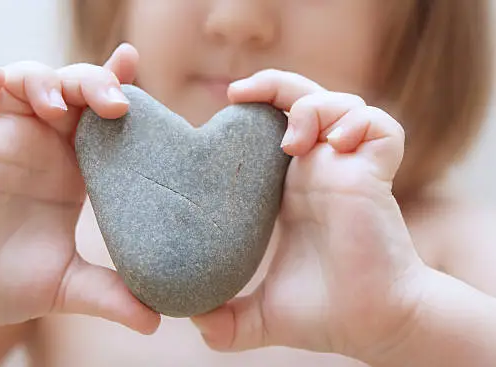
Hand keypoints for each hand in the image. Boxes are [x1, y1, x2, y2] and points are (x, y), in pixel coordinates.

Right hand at [0, 44, 159, 333]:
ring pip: (20, 80)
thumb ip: (111, 296)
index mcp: (75, 165)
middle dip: (88, 80)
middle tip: (110, 102)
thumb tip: (156, 323)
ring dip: (39, 79)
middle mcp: (41, 144)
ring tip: (56, 109)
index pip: (98, 111)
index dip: (115, 85)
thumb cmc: (17, 284)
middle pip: (67, 86)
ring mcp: (1, 138)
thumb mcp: (70, 285)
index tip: (133, 66)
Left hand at [192, 69, 427, 359]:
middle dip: (275, 86)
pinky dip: (361, 124)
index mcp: (291, 190)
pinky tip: (336, 148)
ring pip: (343, 104)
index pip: (273, 128)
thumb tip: (188, 323)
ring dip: (315, 105)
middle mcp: (320, 172)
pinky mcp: (377, 176)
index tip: (224, 107)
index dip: (253, 108)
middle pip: (304, 101)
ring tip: (295, 142)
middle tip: (239, 95)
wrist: (372, 326)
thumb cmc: (324, 314)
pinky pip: (381, 128)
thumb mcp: (260, 315)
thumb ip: (224, 321)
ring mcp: (350, 170)